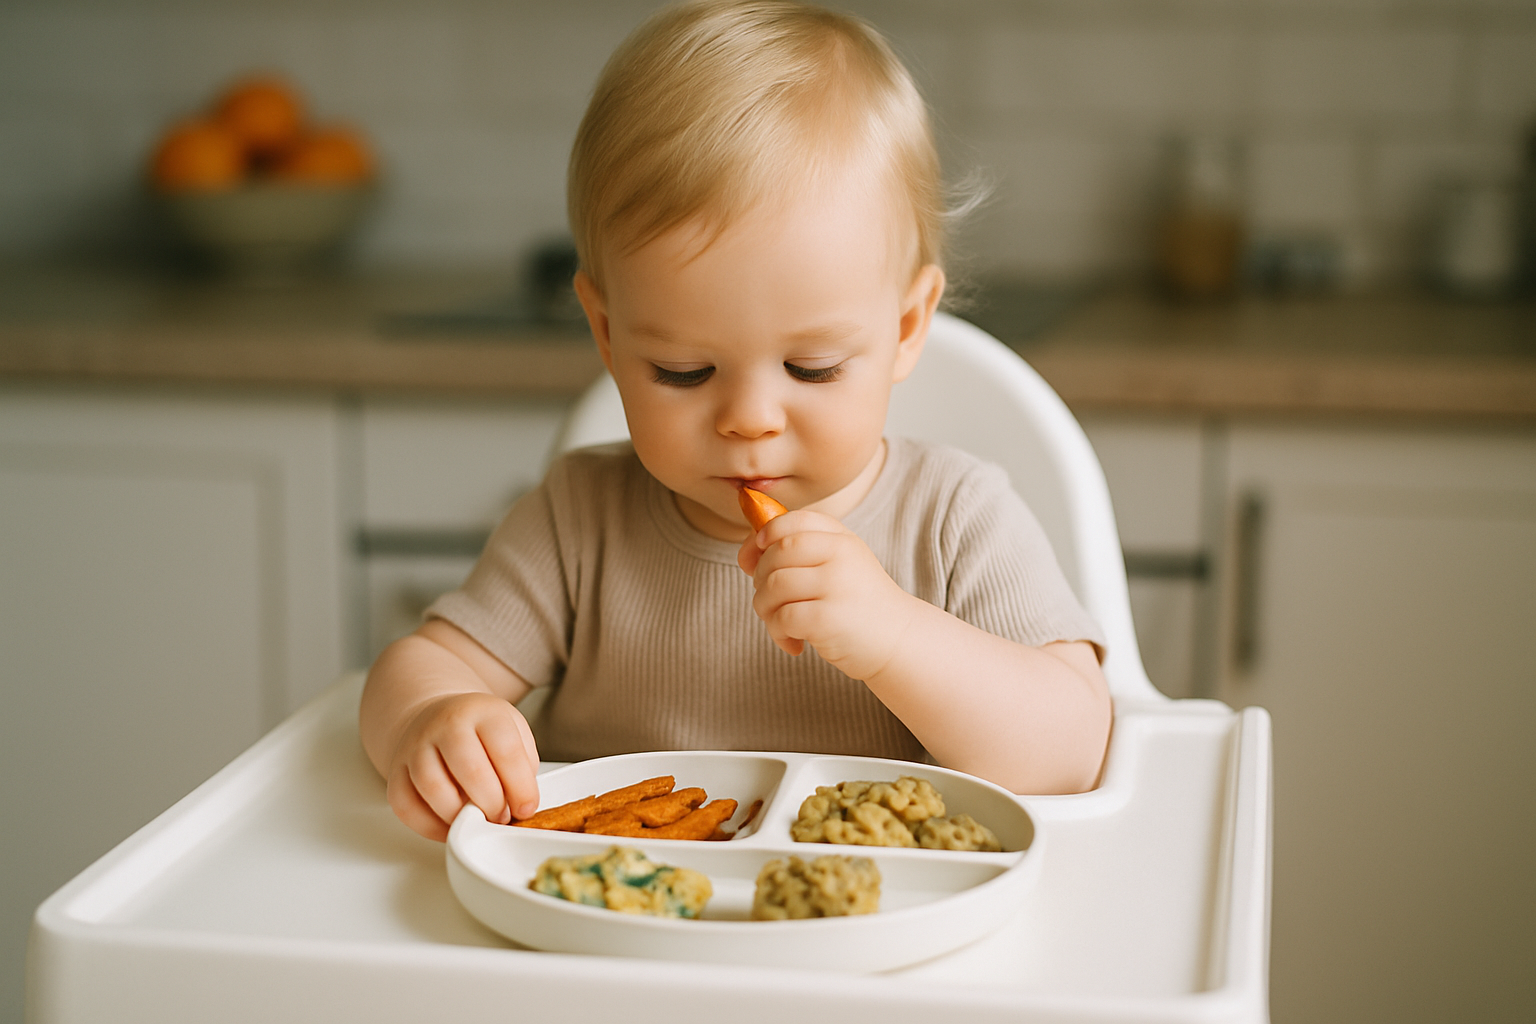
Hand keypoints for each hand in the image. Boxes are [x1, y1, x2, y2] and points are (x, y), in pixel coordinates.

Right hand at [383, 691, 540, 841]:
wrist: (436, 717)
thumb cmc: (480, 732)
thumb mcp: (513, 732)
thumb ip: (522, 766)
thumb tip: (521, 806)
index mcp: (483, 712)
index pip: (506, 750)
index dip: (521, 787)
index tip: (526, 808)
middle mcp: (446, 725)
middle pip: (469, 770)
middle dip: (492, 804)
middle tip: (501, 817)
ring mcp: (416, 746)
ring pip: (433, 788)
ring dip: (459, 816)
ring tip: (476, 822)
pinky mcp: (396, 771)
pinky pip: (405, 806)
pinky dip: (429, 826)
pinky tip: (449, 827)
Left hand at [737, 510, 919, 679]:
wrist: (897, 642)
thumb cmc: (858, 605)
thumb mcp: (839, 565)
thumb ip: (800, 552)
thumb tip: (747, 553)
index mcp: (841, 538)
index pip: (793, 520)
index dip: (765, 534)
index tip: (758, 554)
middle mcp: (840, 555)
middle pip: (775, 553)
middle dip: (760, 578)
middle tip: (771, 601)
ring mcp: (836, 585)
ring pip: (772, 587)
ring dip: (765, 610)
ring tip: (781, 624)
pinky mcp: (829, 618)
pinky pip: (781, 618)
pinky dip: (778, 633)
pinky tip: (795, 642)